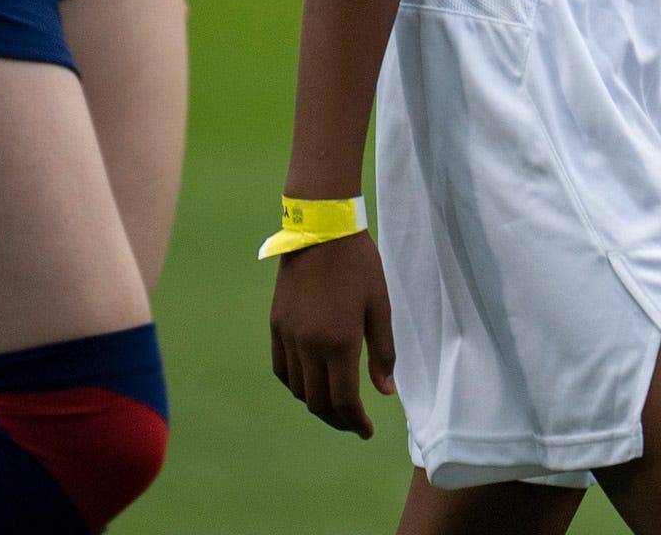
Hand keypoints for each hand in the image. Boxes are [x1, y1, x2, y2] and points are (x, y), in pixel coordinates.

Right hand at [270, 233, 397, 436]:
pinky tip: (310, 383)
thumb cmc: (358, 265)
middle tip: (353, 423)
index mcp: (338, 342)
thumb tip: (384, 391)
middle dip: (337, 419)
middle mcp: (308, 346)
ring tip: (335, 405)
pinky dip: (296, 384)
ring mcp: (288, 337)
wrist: (320, 230)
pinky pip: (282, 369)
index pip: (343, 399)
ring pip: (298, 389)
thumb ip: (382, 352)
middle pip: (318, 402)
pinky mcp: (276, 326)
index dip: (355, 421)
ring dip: (316, 404)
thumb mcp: (379, 306)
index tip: (366, 431)